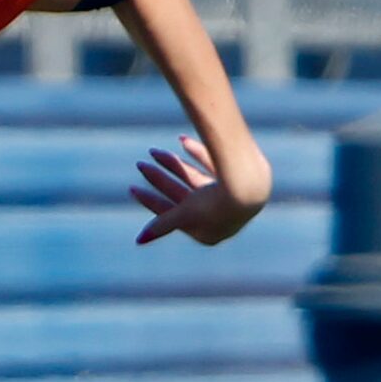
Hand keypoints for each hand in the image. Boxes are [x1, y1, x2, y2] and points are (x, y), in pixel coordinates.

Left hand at [130, 135, 265, 245]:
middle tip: (140, 165)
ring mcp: (229, 198)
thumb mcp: (183, 216)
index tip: (131, 188)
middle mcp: (218, 217)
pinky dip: (198, 154)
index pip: (172, 215)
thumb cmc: (214, 206)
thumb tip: (139, 240)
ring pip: (195, 179)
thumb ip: (162, 226)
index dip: (151, 202)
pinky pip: (213, 167)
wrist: (248, 188)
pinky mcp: (238, 179)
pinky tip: (182, 141)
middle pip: (182, 196)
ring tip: (155, 151)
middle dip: (160, 180)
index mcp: (206, 232)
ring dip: (175, 165)